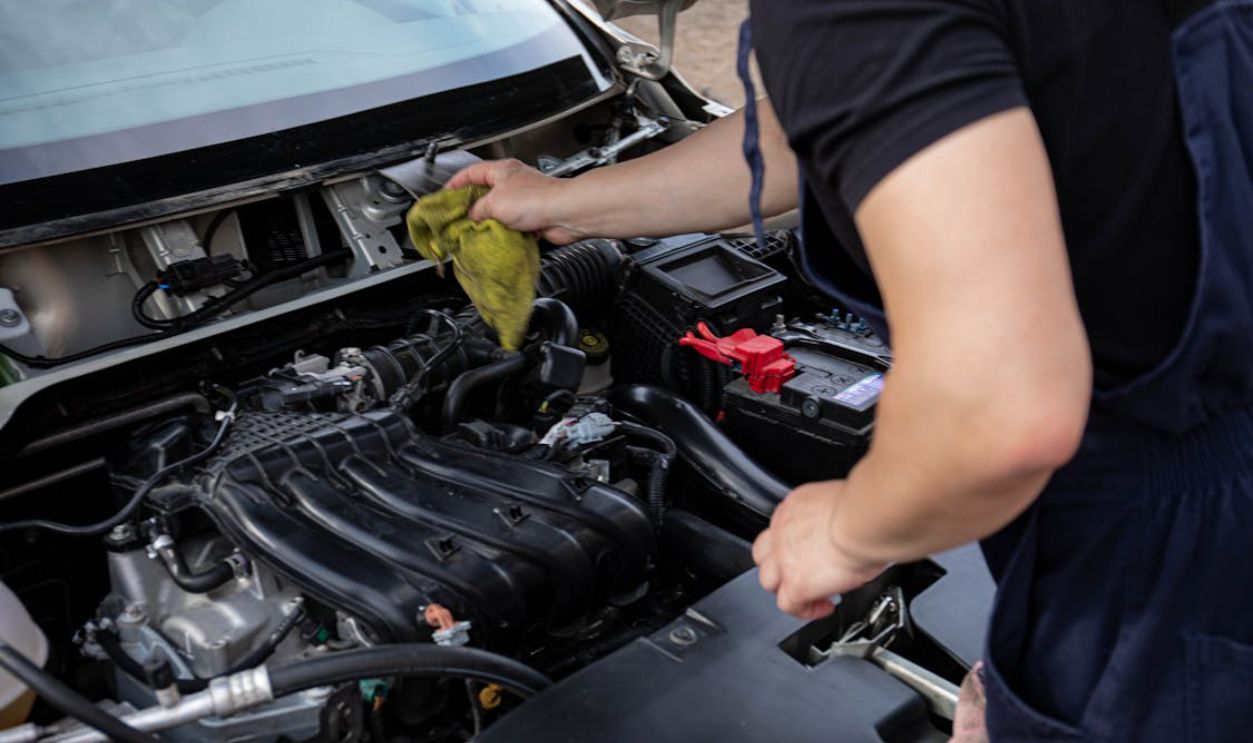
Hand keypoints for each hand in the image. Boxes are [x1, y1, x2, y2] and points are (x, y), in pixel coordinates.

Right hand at [445, 159, 586, 244]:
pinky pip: (510, 228)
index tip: (444, 196)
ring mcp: (523, 202)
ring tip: (474, 233)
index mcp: (502, 171)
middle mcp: (512, 184)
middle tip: (457, 220)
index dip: (455, 184)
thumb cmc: (536, 199)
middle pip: (484, 195)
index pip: (471, 172)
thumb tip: (468, 218)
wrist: (566, 214)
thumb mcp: (494, 203)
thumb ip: (476, 211)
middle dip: (470, 208)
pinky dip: (502, 234)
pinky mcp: (532, 219)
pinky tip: (495, 240)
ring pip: (497, 213)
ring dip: (487, 224)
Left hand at [752, 481, 887, 618]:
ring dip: (787, 589)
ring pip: (769, 580)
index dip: (794, 542)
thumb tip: (854, 527)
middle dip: (780, 566)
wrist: (865, 521)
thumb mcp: (845, 503)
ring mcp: (784, 558)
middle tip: (803, 573)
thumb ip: (839, 515)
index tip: (812, 549)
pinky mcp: (795, 583)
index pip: (784, 526)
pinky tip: (824, 608)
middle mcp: (783, 529)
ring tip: (810, 595)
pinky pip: (788, 605)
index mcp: (796, 506)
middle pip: (765, 553)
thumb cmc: (867, 509)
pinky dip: (805, 610)